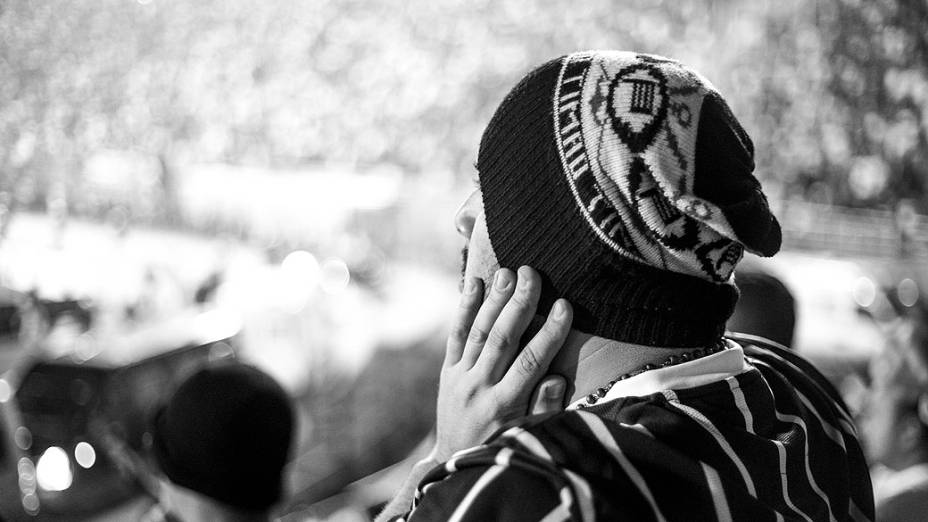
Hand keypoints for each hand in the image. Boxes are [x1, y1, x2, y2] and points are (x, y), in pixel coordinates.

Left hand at [430, 266, 572, 462]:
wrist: (454, 461)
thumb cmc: (500, 447)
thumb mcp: (525, 436)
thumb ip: (543, 409)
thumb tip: (556, 377)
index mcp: (504, 406)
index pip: (530, 362)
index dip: (549, 332)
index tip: (564, 306)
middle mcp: (479, 388)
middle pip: (502, 339)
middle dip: (519, 305)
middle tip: (532, 275)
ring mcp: (460, 378)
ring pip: (478, 333)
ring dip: (494, 301)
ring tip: (508, 273)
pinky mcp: (447, 371)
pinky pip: (456, 335)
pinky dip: (464, 309)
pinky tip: (474, 284)